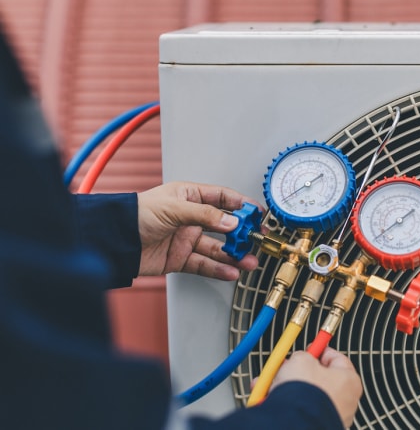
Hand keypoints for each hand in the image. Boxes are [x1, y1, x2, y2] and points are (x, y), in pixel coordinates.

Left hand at [136, 181, 262, 279]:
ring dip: (234, 255)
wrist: (114, 239)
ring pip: (217, 248)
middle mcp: (191, 218)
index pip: (223, 198)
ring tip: (249, 261)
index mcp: (190, 197)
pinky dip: (218, 269)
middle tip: (257, 239)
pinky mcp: (181, 258)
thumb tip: (231, 222)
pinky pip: (204, 264)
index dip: (241, 205)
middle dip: (242, 234)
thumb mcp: (174, 207)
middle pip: (224, 226)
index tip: (257, 213)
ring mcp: (187, 239)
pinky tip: (231, 271)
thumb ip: (206, 215)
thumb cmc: (136, 214)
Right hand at [272, 348, 362, 427]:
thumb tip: (299, 359)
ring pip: (310, 395)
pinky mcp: (318, 425)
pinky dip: (291, 404)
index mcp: (350, 381)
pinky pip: (304, 410)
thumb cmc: (305, 393)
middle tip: (289, 367)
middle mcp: (347, 401)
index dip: (320, 351)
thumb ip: (303, 356)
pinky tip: (275, 400)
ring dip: (293, 388)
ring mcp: (334, 415)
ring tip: (277, 384)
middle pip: (322, 378)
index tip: (310, 348)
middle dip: (302, 372)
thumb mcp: (301, 360)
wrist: (294, 423)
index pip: (337, 358)